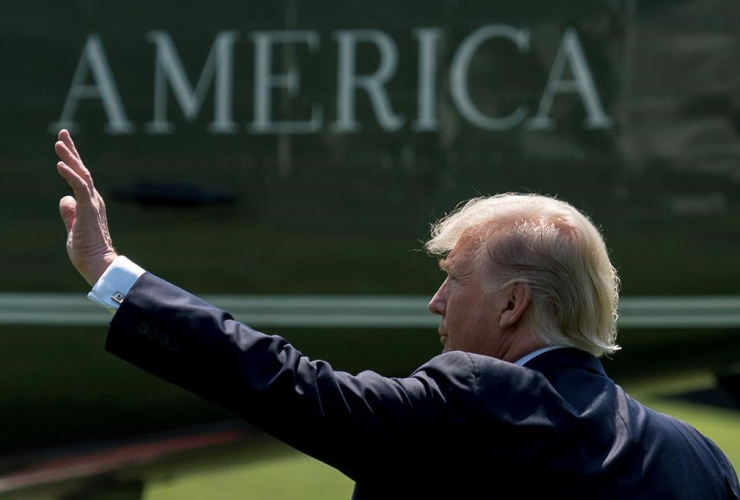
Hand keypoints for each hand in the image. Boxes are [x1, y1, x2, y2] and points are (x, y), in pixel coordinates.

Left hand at [55, 130, 117, 285]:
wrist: (99, 264)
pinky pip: (79, 187)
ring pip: (81, 174)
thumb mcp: (74, 228)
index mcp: (90, 203)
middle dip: (72, 150)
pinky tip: (59, 164)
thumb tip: (64, 199)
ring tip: (58, 143)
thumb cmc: (87, 251)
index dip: (72, 160)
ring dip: (70, 158)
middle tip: (63, 132)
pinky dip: (70, 174)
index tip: (63, 143)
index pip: (80, 177)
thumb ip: (70, 213)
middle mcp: (94, 199)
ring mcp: (93, 203)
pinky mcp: (89, 209)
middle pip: (82, 170)